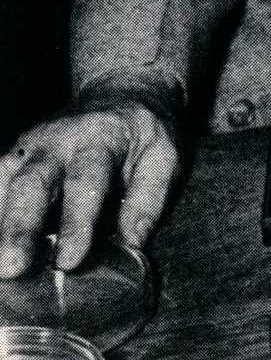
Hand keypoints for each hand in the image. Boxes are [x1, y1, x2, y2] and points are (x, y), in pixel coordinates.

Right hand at [0, 88, 179, 277]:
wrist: (120, 93)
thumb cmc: (143, 132)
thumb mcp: (164, 153)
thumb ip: (151, 194)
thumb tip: (134, 238)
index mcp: (98, 138)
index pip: (86, 179)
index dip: (76, 220)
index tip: (69, 260)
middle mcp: (55, 141)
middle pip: (31, 183)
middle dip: (19, 226)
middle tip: (11, 268)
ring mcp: (27, 149)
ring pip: (2, 181)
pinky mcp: (11, 161)